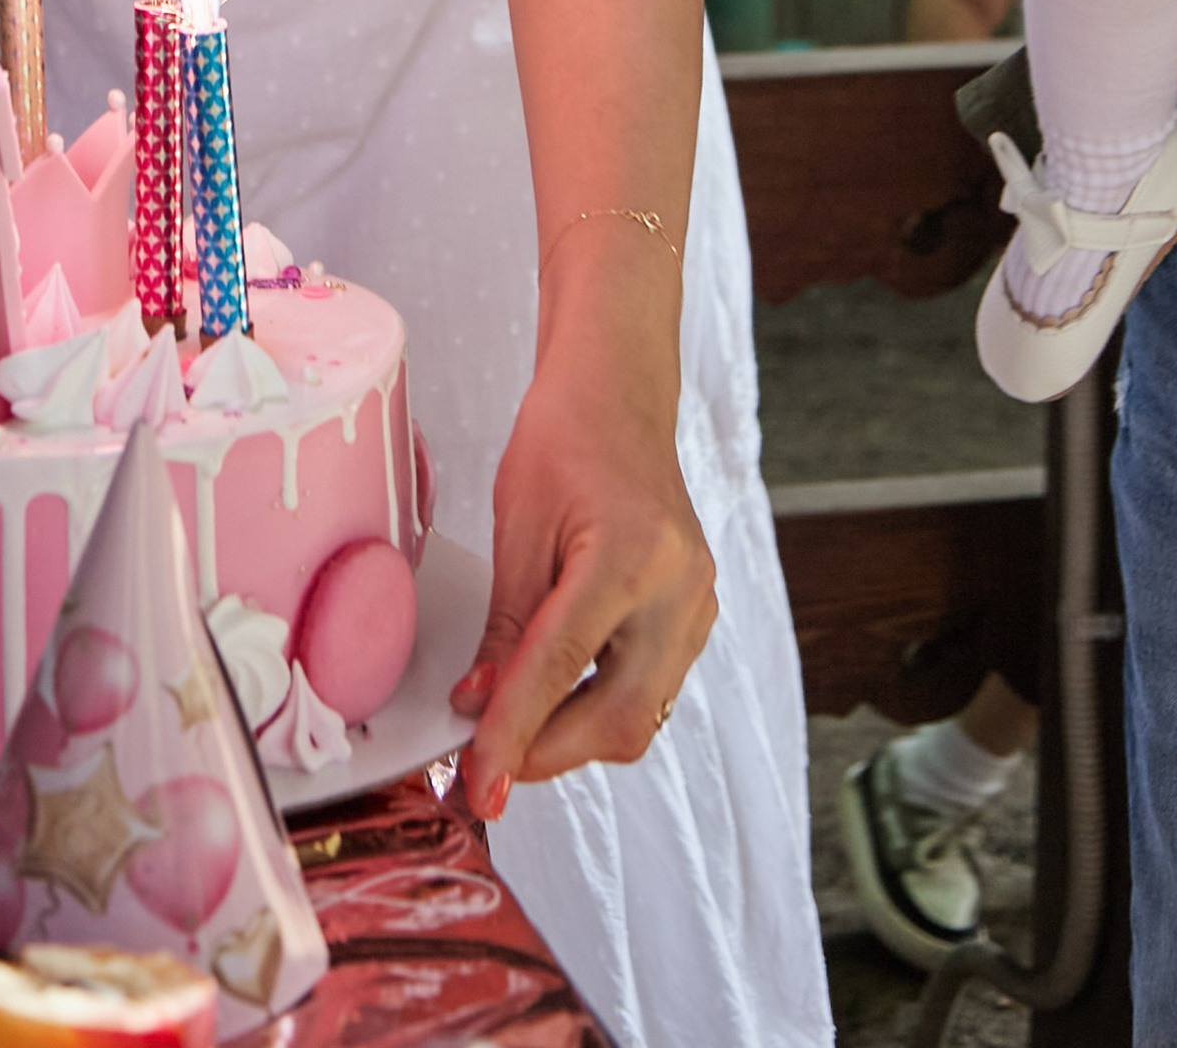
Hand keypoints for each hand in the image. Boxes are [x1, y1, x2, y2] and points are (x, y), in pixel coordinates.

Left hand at [448, 335, 715, 815]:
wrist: (617, 394)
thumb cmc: (564, 439)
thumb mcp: (517, 528)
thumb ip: (505, 630)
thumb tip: (479, 709)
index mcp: (630, 555)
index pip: (562, 670)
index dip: (514, 734)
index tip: (478, 783)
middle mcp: (679, 587)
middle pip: (619, 718)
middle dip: (548, 753)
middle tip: (487, 766)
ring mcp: (698, 604)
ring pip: (641, 716)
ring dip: (573, 736)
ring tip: (514, 727)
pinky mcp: (698, 615)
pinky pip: (653, 689)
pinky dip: (601, 706)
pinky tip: (558, 695)